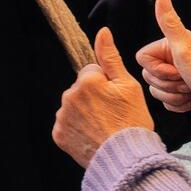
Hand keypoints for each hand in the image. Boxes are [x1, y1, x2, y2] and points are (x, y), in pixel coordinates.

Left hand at [52, 27, 157, 166]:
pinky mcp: (59, 134)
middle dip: (93, 97)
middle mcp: (69, 96)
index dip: (106, 84)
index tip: (115, 99)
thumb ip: (110, 57)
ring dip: (85, 112)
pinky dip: (77, 129)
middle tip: (112, 114)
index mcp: (87, 80)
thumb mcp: (128, 85)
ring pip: (73, 106)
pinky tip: (93, 135)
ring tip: (104, 126)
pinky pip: (67, 125)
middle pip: (81, 89)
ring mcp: (62, 117)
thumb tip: (102, 32)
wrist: (125, 158)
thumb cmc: (131, 121)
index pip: (92, 72)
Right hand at [137, 0, 190, 123]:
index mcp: (170, 46)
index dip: (157, 69)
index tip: (176, 69)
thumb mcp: (184, 47)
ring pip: (156, 91)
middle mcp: (173, 59)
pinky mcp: (181, 93)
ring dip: (175, 95)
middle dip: (168, 84)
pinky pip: (166, 103)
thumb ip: (170, 22)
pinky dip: (179, 105)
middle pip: (149, 76)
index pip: (143, 59)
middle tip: (186, 80)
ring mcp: (177, 77)